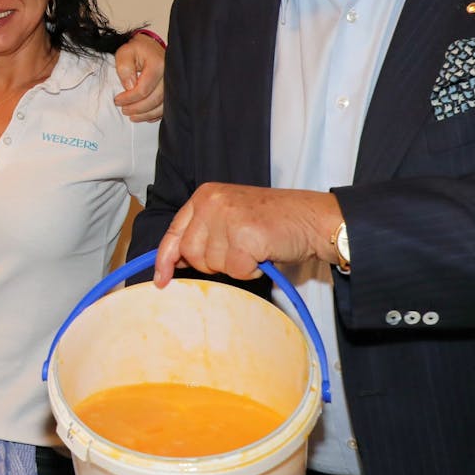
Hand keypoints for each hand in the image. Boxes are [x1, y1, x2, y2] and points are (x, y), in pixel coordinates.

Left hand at [113, 31, 165, 121]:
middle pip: (153, 100)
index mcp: (158, 65)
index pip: (143, 89)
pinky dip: (155, 114)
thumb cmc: (137, 50)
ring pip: (161, 106)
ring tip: (132, 116)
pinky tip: (145, 115)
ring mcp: (173, 84)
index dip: (129, 98)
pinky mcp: (172, 90)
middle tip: (124, 110)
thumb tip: (129, 87)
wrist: (150, 47)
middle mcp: (169, 75)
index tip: (118, 100)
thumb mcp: (125, 53)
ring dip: (146, 114)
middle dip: (137, 108)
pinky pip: (166, 107)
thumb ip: (125, 68)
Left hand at [152, 183, 342, 286]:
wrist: (312, 218)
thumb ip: (203, 233)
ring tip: (253, 249)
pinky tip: (263, 255)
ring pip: (212, 264)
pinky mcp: (245, 236)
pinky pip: (235, 270)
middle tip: (238, 253)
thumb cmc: (274, 221)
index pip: (173, 232)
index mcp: (205, 195)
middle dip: (211, 264)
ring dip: (234, 266)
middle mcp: (212, 202)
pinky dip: (250, 271)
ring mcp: (228, 217)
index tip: (162, 278)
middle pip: (190, 253)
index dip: (165, 259)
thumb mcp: (230, 216)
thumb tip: (175, 261)